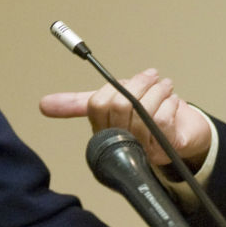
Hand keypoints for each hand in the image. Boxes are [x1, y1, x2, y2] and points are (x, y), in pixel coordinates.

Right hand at [39, 67, 212, 168]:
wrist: (182, 134)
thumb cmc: (144, 117)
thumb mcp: (110, 104)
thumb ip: (78, 103)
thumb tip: (43, 104)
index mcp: (102, 134)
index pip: (97, 106)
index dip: (111, 88)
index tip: (126, 80)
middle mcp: (120, 145)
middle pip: (120, 106)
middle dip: (138, 85)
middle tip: (152, 76)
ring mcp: (142, 150)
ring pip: (143, 112)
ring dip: (158, 92)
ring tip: (165, 85)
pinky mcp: (165, 150)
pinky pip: (163, 121)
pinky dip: (170, 104)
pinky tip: (173, 101)